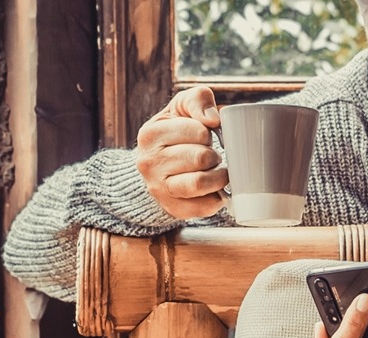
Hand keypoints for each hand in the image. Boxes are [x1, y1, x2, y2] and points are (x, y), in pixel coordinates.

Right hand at [135, 86, 229, 218]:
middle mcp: (149, 163)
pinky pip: (204, 207)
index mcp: (150, 134)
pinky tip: (213, 188)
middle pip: (201, 158)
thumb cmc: (176, 129)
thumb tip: (212, 119)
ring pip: (200, 184)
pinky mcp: (172, 208)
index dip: (209, 133)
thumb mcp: (182, 105)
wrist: (158, 162)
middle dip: (215, 155)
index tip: (204, 136)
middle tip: (211, 155)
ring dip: (218, 176)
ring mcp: (158, 189)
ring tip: (216, 171)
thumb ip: (198, 99)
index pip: (199, 132)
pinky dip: (217, 197)